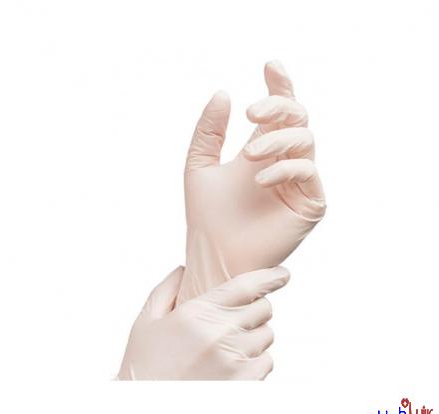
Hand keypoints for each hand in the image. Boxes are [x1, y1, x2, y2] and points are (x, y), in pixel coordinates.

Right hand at [118, 266, 288, 379]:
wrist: (146, 410)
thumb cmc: (144, 366)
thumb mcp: (146, 322)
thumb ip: (166, 290)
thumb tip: (183, 269)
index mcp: (197, 314)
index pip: (246, 286)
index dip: (270, 277)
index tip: (283, 274)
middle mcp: (220, 334)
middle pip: (263, 309)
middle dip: (255, 308)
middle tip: (237, 316)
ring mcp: (234, 361)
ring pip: (266, 335)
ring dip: (254, 334)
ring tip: (229, 344)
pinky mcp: (244, 384)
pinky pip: (267, 361)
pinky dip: (256, 359)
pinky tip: (233, 363)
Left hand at [177, 60, 325, 302]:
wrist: (214, 254)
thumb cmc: (206, 216)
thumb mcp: (199, 164)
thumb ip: (209, 130)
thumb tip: (224, 93)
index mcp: (262, 150)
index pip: (278, 112)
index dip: (279, 86)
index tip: (270, 66)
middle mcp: (283, 161)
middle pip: (297, 118)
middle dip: (278, 107)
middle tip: (251, 113)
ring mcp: (298, 182)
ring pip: (305, 140)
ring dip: (278, 140)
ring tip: (249, 155)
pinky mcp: (309, 203)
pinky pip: (308, 172)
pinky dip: (286, 168)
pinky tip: (260, 178)